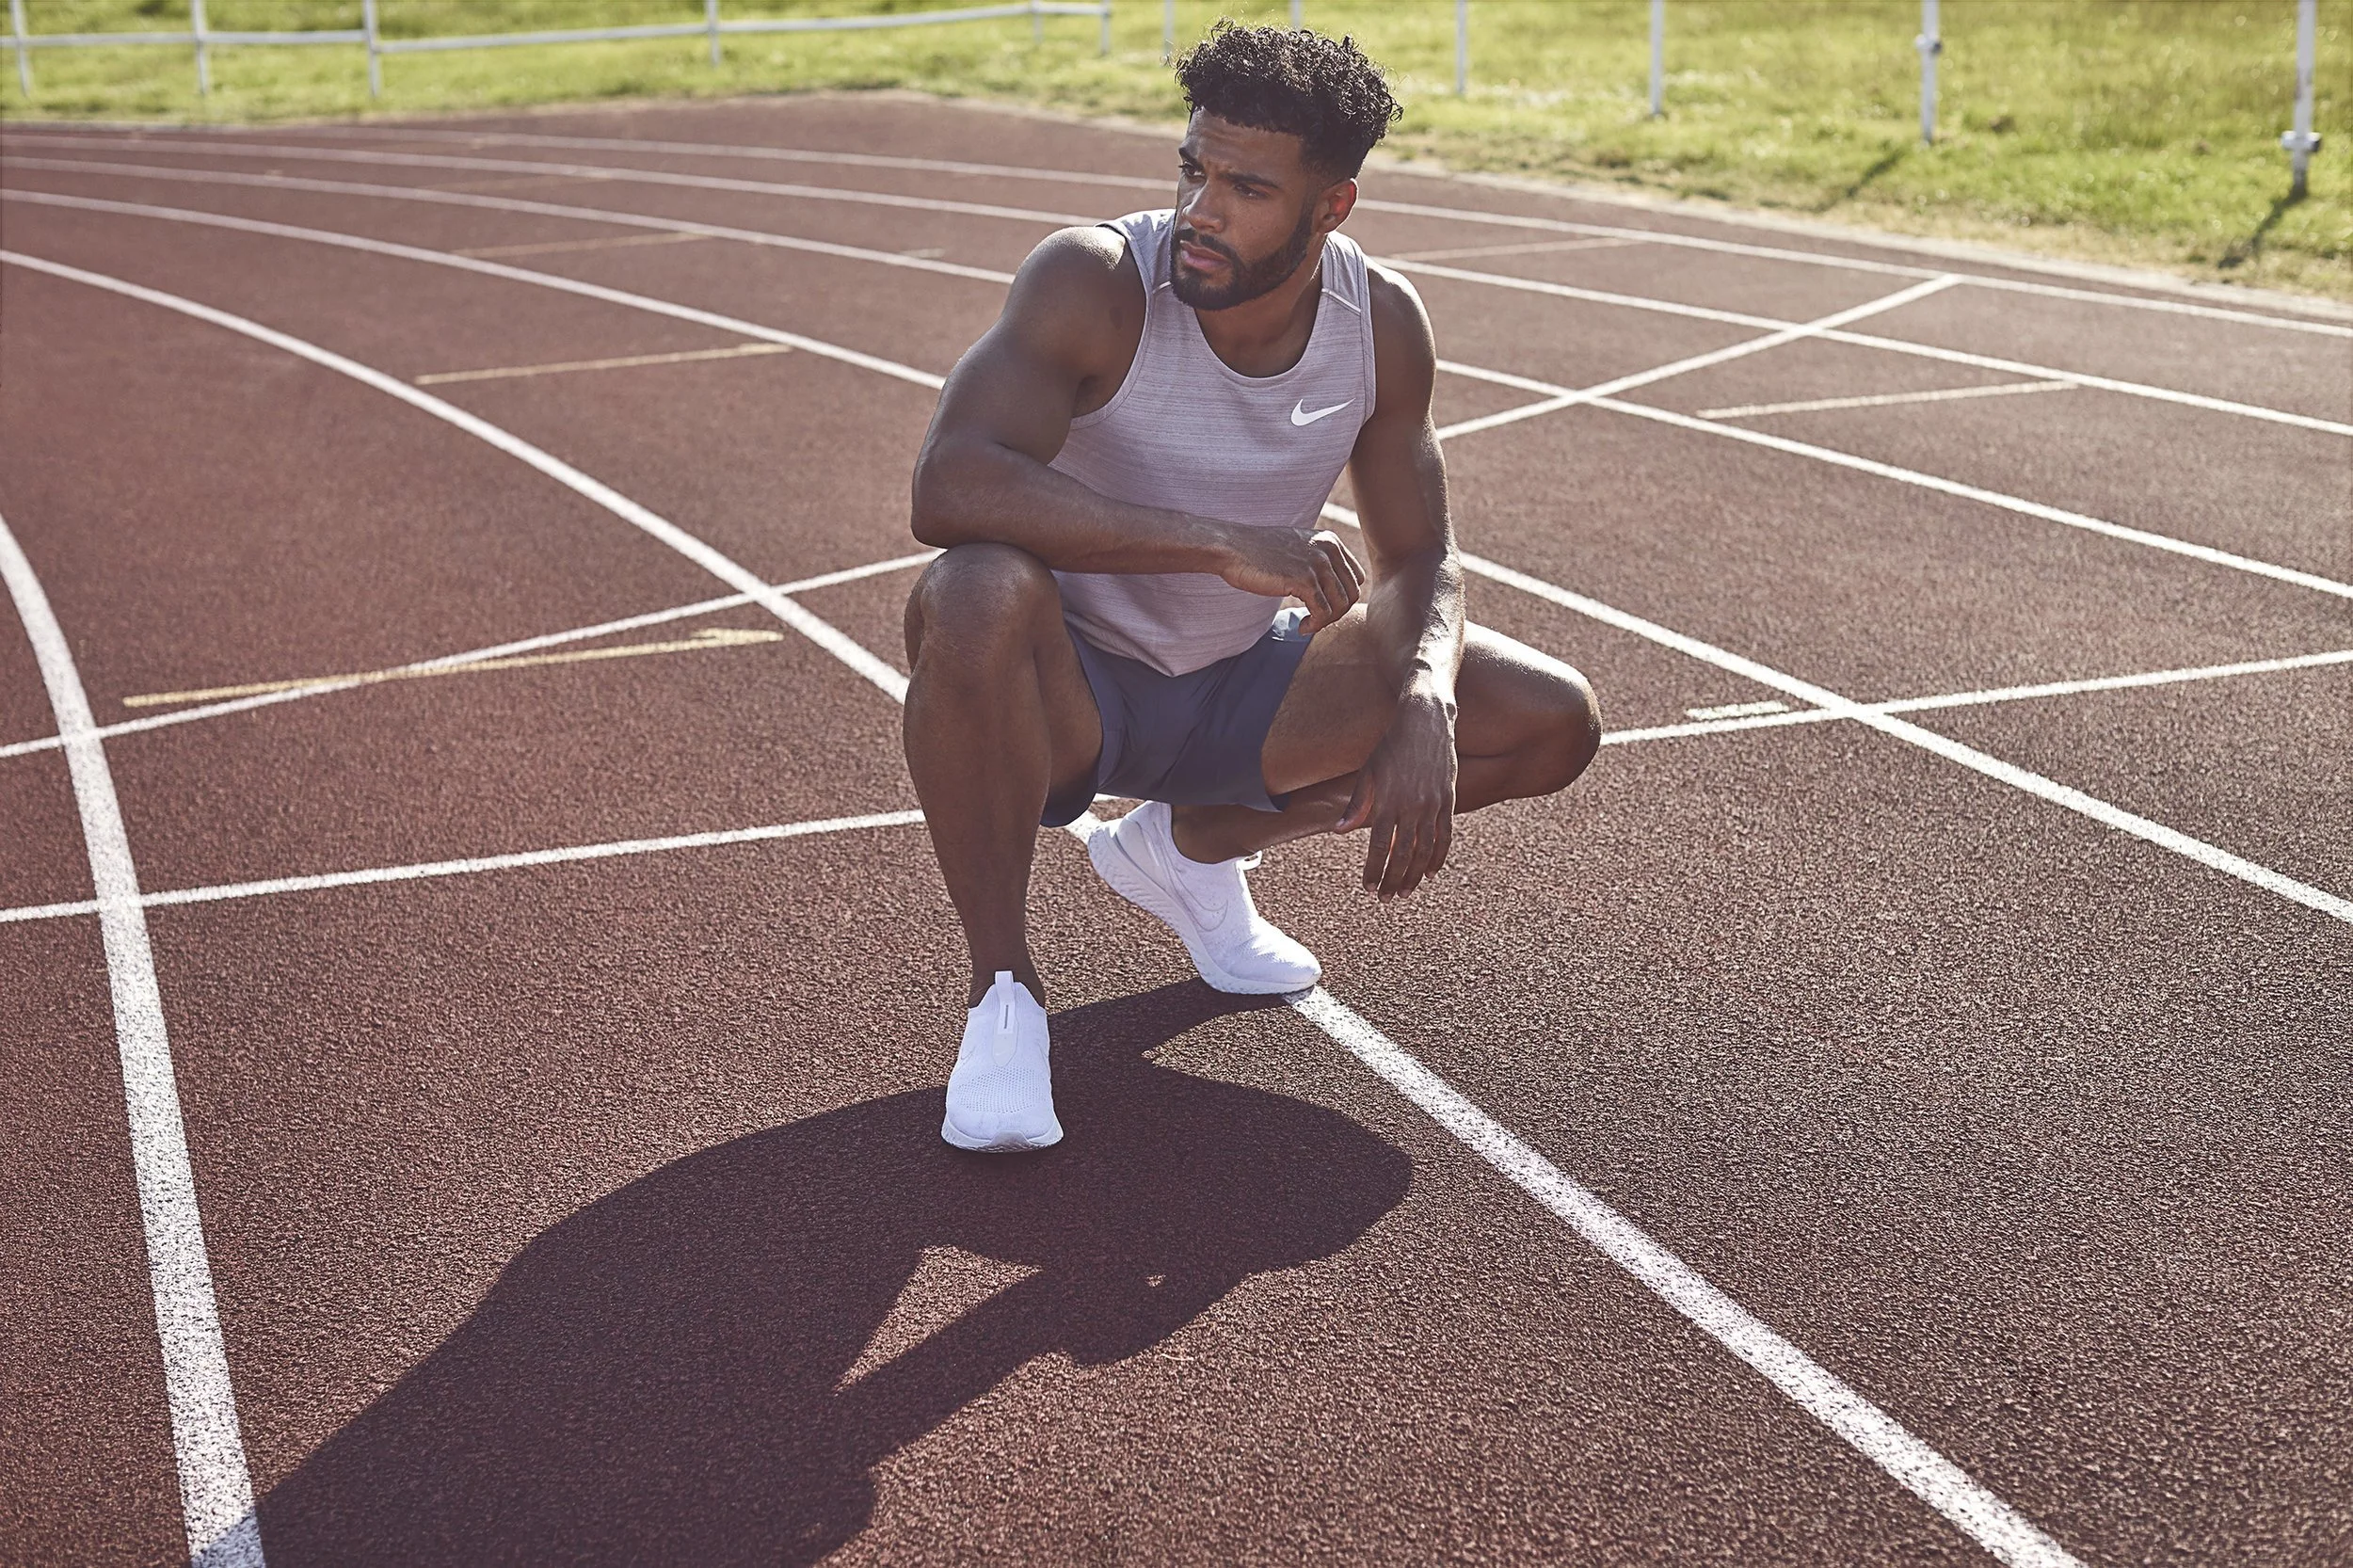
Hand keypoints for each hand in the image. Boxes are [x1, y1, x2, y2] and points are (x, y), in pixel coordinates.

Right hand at [1215, 527, 1365, 632]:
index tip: (1322, 608)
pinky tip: (1301, 627)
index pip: (1356, 578)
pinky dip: (1314, 625)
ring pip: (1340, 605)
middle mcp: (1328, 550)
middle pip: (1351, 593)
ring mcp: (1317, 564)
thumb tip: (1335, 590)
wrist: (1232, 547)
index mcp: (1330, 542)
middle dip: (1336, 613)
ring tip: (1307, 624)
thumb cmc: (1259, 553)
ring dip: (1325, 622)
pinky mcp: (1304, 580)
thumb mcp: (1297, 548)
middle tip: (1315, 620)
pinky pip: (1323, 612)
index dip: (1342, 598)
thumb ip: (1318, 561)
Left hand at [1335, 679, 1457, 898]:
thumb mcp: (1369, 771)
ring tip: (1405, 892)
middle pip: (1403, 855)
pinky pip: (1445, 836)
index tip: (1367, 887)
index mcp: (1388, 801)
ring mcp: (1434, 804)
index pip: (1378, 846)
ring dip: (1415, 876)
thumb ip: (1357, 804)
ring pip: (1425, 850)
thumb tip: (1339, 831)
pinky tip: (1432, 873)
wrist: (1426, 720)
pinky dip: (1438, 857)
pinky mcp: (1449, 800)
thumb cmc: (1391, 746)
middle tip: (1385, 899)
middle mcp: (1412, 806)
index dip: (1373, 870)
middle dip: (1393, 880)